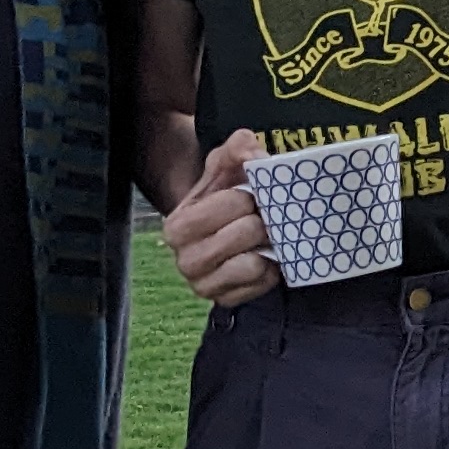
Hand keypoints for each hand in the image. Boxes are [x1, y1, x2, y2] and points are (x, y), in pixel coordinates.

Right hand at [164, 130, 281, 308]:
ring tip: (265, 237)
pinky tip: (264, 258)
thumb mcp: (226, 166)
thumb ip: (237, 148)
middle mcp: (184, 259)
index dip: (248, 196)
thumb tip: (252, 151)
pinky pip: (261, 285)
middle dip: (262, 220)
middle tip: (264, 216)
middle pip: (244, 233)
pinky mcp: (225, 300)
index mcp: (178, 224)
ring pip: (252, 263)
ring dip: (267, 246)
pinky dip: (270, 270)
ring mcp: (203, 284)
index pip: (230, 205)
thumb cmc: (224, 195)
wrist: (221, 231)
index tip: (250, 195)